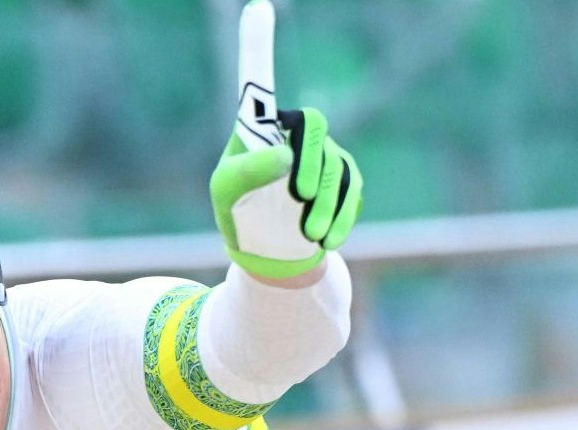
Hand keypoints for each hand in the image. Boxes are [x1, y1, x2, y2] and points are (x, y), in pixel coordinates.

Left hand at [210, 0, 364, 279]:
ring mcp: (324, 155)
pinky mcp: (346, 181)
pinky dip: (341, 214)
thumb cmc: (240, 215)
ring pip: (333, 164)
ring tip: (308, 233)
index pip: (259, 83)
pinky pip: (352, 188)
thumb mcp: (226, 195)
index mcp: (259, 127)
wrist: (270, 256)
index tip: (257, 4)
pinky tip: (326, 238)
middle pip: (313, 126)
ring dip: (322, 202)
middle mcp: (295, 133)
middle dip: (309, 161)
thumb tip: (283, 154)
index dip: (257, 44)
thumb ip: (245, 172)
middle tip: (296, 195)